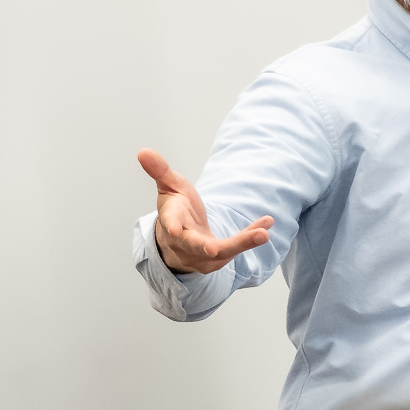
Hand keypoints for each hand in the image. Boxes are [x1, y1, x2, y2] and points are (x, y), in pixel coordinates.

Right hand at [140, 150, 272, 275]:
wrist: (179, 241)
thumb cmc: (175, 210)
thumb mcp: (169, 187)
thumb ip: (160, 171)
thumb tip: (143, 151)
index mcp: (171, 223)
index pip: (170, 225)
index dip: (173, 227)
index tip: (175, 229)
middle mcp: (185, 243)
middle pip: (196, 246)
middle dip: (206, 247)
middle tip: (214, 249)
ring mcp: (202, 255)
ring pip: (223, 252)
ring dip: (243, 243)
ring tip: (263, 233)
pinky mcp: (219, 258)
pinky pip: (237, 248)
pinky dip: (251, 237)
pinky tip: (266, 224)